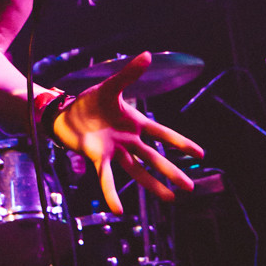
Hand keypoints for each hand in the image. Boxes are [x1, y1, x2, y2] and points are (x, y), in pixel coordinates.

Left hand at [52, 51, 204, 213]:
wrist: (64, 113)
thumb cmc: (89, 102)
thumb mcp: (110, 86)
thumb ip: (128, 74)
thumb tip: (147, 54)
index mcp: (135, 122)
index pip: (163, 134)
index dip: (181, 143)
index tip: (200, 154)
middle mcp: (128, 140)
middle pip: (154, 158)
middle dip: (172, 172)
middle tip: (190, 187)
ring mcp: (115, 151)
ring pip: (137, 172)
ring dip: (153, 186)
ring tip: (170, 199)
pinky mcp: (98, 159)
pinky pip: (107, 179)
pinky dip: (112, 194)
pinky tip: (119, 210)